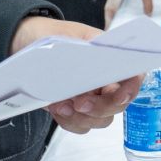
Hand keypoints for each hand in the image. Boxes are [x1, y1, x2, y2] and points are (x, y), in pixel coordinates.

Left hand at [12, 17, 142, 133]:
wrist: (27, 42)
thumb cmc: (50, 34)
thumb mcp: (66, 36)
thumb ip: (82, 50)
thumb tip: (94, 60)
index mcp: (110, 58)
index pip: (133, 76)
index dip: (132, 88)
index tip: (119, 96)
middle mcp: (105, 81)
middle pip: (118, 104)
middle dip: (100, 108)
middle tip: (79, 103)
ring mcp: (92, 97)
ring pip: (101, 119)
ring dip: (82, 117)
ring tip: (60, 105)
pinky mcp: (75, 110)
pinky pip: (81, 125)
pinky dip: (69, 122)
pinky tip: (56, 108)